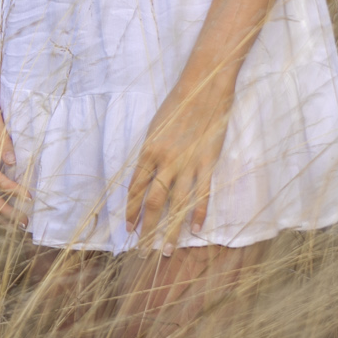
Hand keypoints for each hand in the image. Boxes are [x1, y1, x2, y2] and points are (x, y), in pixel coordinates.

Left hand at [125, 79, 231, 254]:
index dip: (131, 210)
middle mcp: (165, 160)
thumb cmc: (177, 105)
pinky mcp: (208, 162)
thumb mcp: (155, 128)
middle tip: (143, 250)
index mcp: (148, 151)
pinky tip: (194, 229)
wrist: (203, 87)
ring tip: (167, 250)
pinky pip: (201, 193)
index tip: (129, 228)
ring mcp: (188, 163)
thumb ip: (151, 154)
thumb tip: (145, 178)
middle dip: (147, 229)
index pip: (136, 188)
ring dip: (171, 229)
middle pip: (153, 202)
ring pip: (176, 203)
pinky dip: (197, 212)